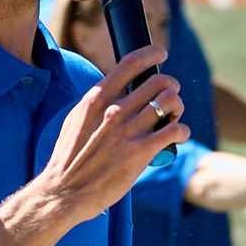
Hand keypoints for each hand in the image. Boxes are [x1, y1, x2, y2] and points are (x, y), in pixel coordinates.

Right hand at [28, 46, 186, 226]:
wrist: (63, 191)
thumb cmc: (69, 158)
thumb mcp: (77, 120)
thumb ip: (97, 103)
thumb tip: (114, 90)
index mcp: (97, 98)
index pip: (130, 63)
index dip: (151, 54)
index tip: (161, 54)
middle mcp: (114, 110)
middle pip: (158, 81)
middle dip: (170, 87)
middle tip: (169, 98)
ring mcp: (128, 130)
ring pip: (170, 102)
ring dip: (177, 108)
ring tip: (173, 117)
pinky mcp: (140, 152)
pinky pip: (175, 130)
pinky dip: (182, 131)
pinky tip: (177, 136)